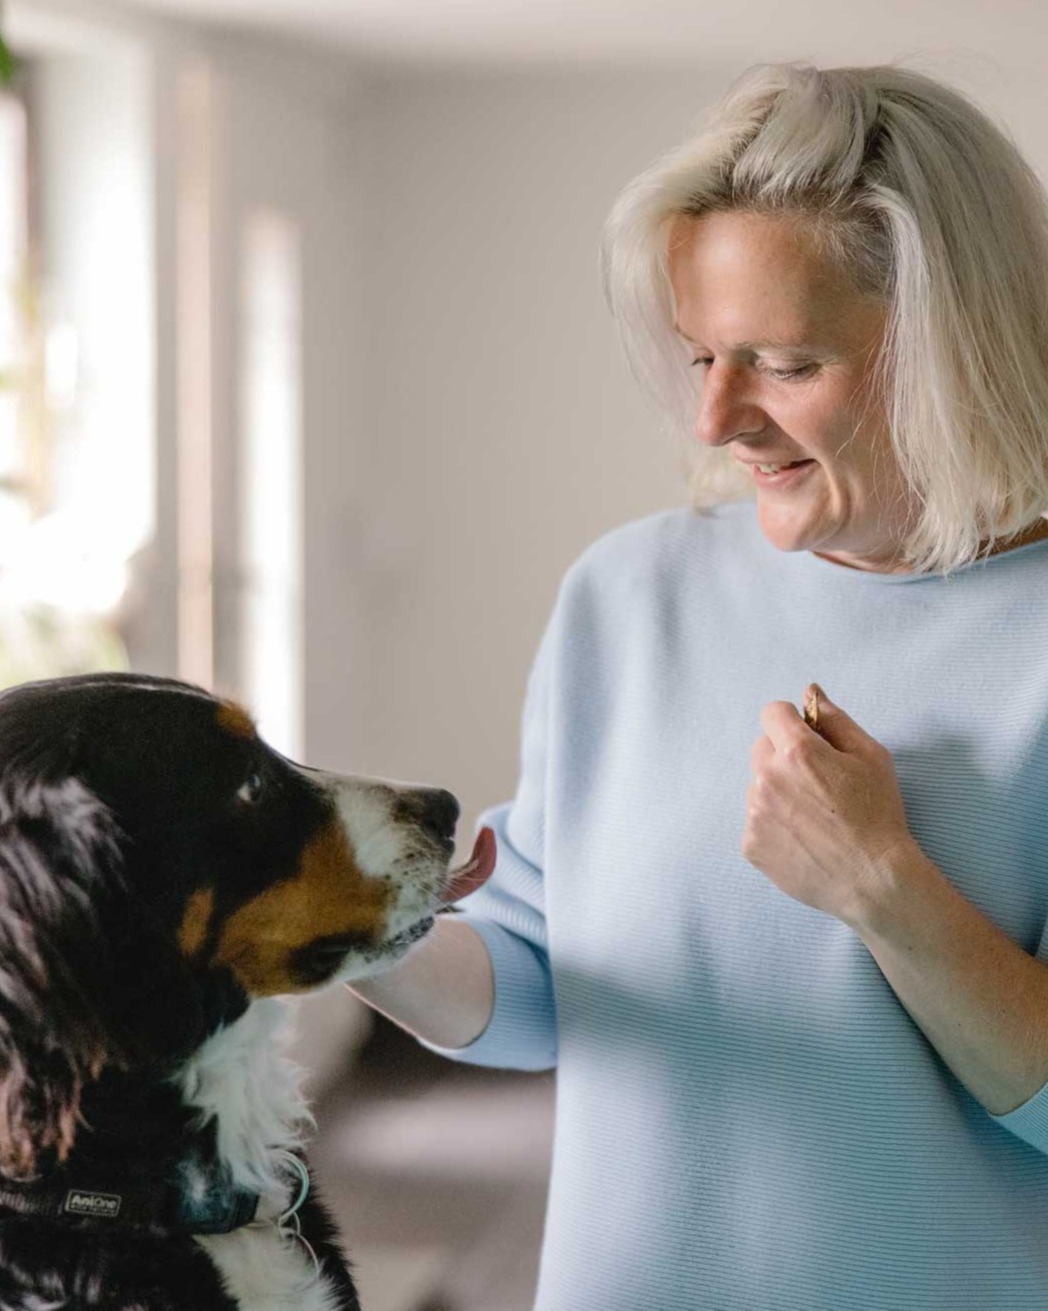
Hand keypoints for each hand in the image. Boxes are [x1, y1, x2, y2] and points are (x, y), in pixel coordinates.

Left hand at [741, 684, 917, 927]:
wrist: (872, 879)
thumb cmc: (878, 814)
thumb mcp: (870, 756)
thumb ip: (835, 719)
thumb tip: (809, 691)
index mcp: (797, 752)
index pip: (772, 713)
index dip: (792, 722)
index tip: (809, 739)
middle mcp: (767, 779)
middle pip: (762, 748)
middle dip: (784, 756)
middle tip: (817, 782)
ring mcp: (755, 813)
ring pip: (758, 785)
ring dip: (778, 791)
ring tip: (813, 816)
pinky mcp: (751, 844)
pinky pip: (756, 820)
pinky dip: (774, 824)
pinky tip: (804, 838)